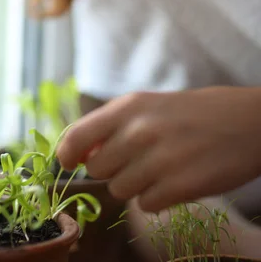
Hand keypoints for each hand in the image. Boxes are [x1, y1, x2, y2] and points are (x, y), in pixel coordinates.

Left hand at [56, 87, 260, 211]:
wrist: (246, 121)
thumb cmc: (192, 112)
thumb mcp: (149, 105)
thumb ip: (113, 126)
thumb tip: (80, 154)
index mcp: (129, 106)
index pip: (76, 136)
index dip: (67, 154)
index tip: (70, 163)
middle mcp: (139, 131)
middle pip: (97, 169)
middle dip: (111, 169)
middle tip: (136, 160)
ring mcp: (159, 159)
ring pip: (120, 190)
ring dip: (135, 185)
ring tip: (161, 168)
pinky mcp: (180, 186)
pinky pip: (146, 205)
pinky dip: (158, 198)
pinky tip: (176, 180)